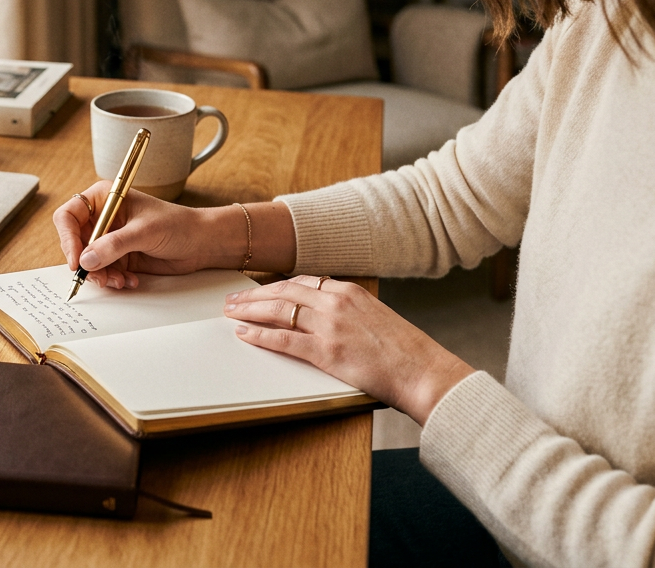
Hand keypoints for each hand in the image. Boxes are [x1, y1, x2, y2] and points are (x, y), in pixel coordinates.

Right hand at [53, 182, 244, 289]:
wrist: (202, 243)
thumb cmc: (178, 224)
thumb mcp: (144, 232)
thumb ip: (113, 245)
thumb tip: (86, 259)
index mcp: (105, 198)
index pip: (70, 215)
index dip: (68, 238)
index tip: (76, 260)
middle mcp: (104, 218)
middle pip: (75, 242)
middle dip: (85, 262)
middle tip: (99, 276)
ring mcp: (111, 238)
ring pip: (88, 261)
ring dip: (101, 274)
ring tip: (119, 280)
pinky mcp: (120, 256)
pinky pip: (104, 271)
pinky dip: (112, 279)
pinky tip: (130, 280)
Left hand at [223, 275, 474, 424]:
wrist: (423, 371)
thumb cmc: (404, 351)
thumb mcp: (376, 318)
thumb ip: (349, 312)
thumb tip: (327, 318)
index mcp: (349, 291)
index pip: (302, 282)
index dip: (276, 287)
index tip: (260, 290)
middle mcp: (336, 302)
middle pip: (283, 292)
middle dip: (254, 295)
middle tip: (233, 300)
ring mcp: (330, 325)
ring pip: (278, 310)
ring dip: (249, 311)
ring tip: (231, 313)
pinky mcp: (326, 351)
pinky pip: (283, 339)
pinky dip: (260, 335)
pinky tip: (245, 334)